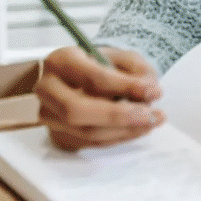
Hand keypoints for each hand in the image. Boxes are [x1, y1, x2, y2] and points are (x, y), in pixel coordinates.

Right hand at [35, 46, 163, 150]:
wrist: (89, 77)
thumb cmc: (106, 65)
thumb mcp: (125, 58)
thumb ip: (139, 72)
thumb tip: (150, 92)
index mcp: (61, 60)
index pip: (91, 77)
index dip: (124, 87)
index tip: (153, 91)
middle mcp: (47, 88)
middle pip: (77, 110)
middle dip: (119, 116)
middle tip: (151, 115)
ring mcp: (49, 114)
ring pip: (84, 131)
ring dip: (124, 131)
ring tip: (152, 121)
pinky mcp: (58, 134)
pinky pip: (89, 142)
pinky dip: (118, 137)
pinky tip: (139, 128)